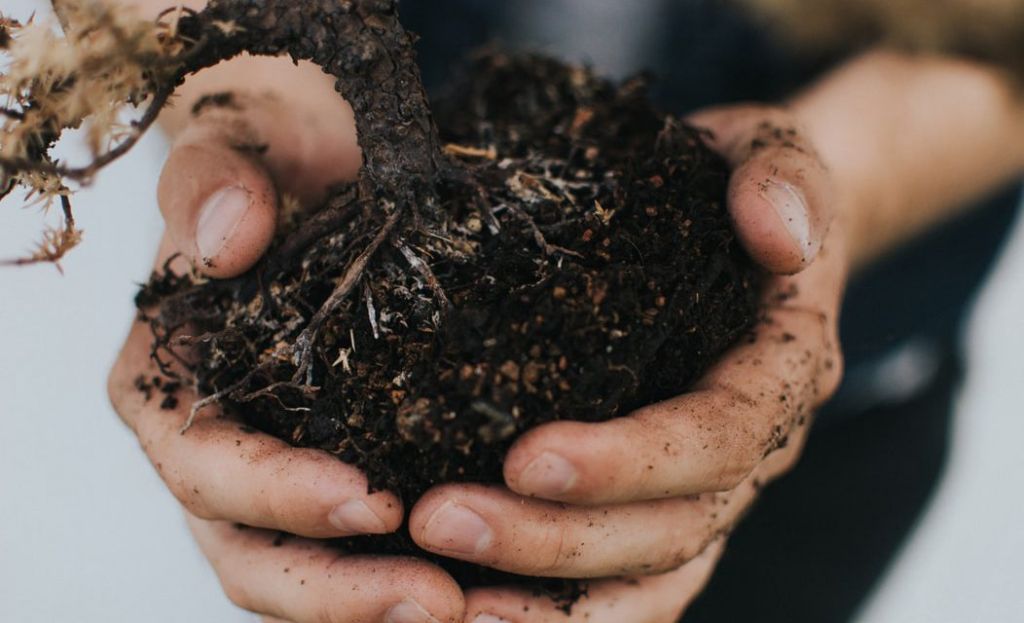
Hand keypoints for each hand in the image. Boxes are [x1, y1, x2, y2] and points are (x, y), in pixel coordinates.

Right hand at [108, 91, 464, 622]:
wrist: (311, 164)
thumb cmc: (266, 160)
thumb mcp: (234, 148)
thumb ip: (213, 183)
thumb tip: (228, 241)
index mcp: (169, 387)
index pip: (206, 469)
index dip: (277, 496)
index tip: (370, 502)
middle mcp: (214, 447)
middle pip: (253, 553)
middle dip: (336, 589)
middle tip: (434, 600)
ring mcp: (277, 468)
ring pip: (306, 569)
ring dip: (376, 601)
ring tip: (461, 608)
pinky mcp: (341, 466)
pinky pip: (363, 544)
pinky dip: (408, 569)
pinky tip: (478, 581)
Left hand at [403, 105, 846, 621]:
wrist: (740, 222)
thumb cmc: (736, 185)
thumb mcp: (768, 152)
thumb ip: (781, 178)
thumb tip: (776, 234)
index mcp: (779, 372)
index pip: (715, 439)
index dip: (629, 462)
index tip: (526, 456)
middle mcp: (749, 451)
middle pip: (669, 529)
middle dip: (555, 540)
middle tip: (439, 520)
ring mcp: (704, 487)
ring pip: (643, 578)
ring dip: (546, 602)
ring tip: (440, 601)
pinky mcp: (655, 500)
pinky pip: (618, 581)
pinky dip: (553, 608)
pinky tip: (468, 608)